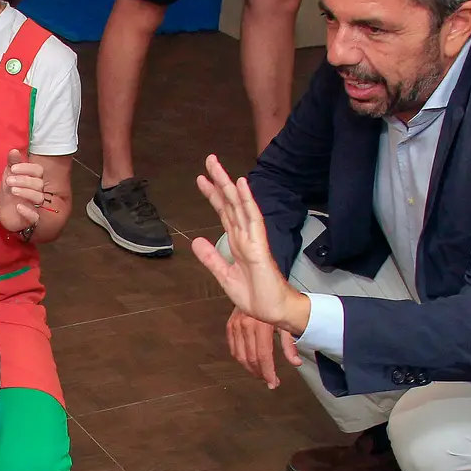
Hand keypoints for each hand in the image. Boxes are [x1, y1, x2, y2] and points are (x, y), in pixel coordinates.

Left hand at [0, 148, 45, 233]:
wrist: (5, 214)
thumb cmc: (10, 194)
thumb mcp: (9, 176)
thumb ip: (12, 163)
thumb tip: (14, 150)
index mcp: (33, 179)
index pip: (38, 170)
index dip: (26, 168)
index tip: (12, 169)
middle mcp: (37, 192)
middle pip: (39, 183)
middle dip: (24, 180)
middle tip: (9, 181)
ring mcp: (35, 206)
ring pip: (39, 197)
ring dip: (26, 192)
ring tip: (13, 191)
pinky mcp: (31, 219)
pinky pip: (35, 217)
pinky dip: (28, 211)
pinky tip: (18, 207)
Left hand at [189, 155, 309, 334]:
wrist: (273, 311)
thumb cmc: (254, 295)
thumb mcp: (224, 276)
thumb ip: (212, 258)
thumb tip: (196, 241)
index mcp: (237, 242)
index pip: (224, 213)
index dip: (213, 195)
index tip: (201, 179)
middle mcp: (244, 235)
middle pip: (230, 203)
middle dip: (219, 182)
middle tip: (208, 159)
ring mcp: (253, 238)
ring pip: (239, 205)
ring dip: (229, 185)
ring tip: (217, 166)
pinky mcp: (259, 246)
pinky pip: (253, 219)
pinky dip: (247, 201)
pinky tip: (241, 184)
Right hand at [226, 309, 302, 388]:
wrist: (262, 284)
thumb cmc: (278, 301)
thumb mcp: (286, 322)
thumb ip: (290, 344)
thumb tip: (295, 362)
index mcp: (261, 324)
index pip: (262, 355)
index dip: (267, 372)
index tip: (272, 382)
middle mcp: (246, 324)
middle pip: (251, 357)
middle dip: (260, 372)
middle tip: (269, 380)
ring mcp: (236, 324)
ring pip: (239, 355)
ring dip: (249, 368)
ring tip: (259, 373)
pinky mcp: (231, 324)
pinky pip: (232, 346)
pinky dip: (239, 356)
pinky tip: (246, 361)